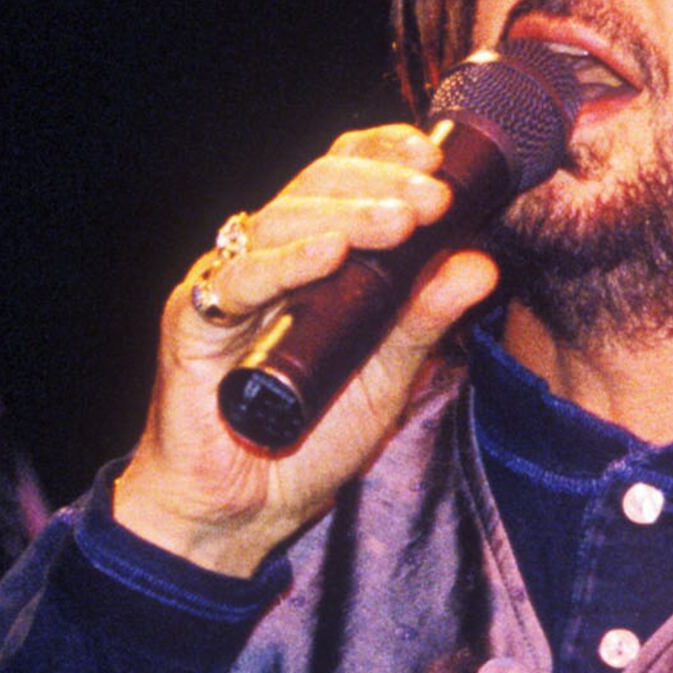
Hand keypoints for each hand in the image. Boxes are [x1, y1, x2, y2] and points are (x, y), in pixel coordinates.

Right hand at [109, 125, 498, 579]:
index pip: (341, 178)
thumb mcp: (385, 378)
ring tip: (401, 220)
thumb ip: (424, 321)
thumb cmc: (304, 444)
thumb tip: (481, 264)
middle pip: (314, 187)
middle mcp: (264, 260)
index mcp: (306, 259)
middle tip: (433, 199)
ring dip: (348, 214)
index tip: (437, 163)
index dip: (384, 158)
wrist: (240, 514)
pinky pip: (238, 280)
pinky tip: (330, 254)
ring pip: (280, 220)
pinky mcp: (192, 323)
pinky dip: (285, 263)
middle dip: (380, 185)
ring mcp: (227, 287)